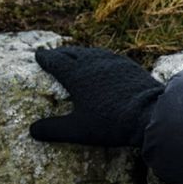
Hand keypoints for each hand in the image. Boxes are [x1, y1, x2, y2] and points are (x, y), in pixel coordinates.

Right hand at [30, 46, 162, 147]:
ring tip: (75, 54)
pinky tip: (102, 61)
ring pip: (90, 52)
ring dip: (79, 52)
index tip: (38, 55)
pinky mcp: (129, 65)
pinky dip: (98, 56)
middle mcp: (92, 63)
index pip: (56, 62)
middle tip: (53, 53)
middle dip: (60, 53)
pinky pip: (107, 56)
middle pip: (72, 53)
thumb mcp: (78, 130)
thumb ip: (54, 130)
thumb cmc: (111, 123)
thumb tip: (31, 130)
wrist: (151, 113)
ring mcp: (113, 62)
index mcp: (76, 75)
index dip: (45, 58)